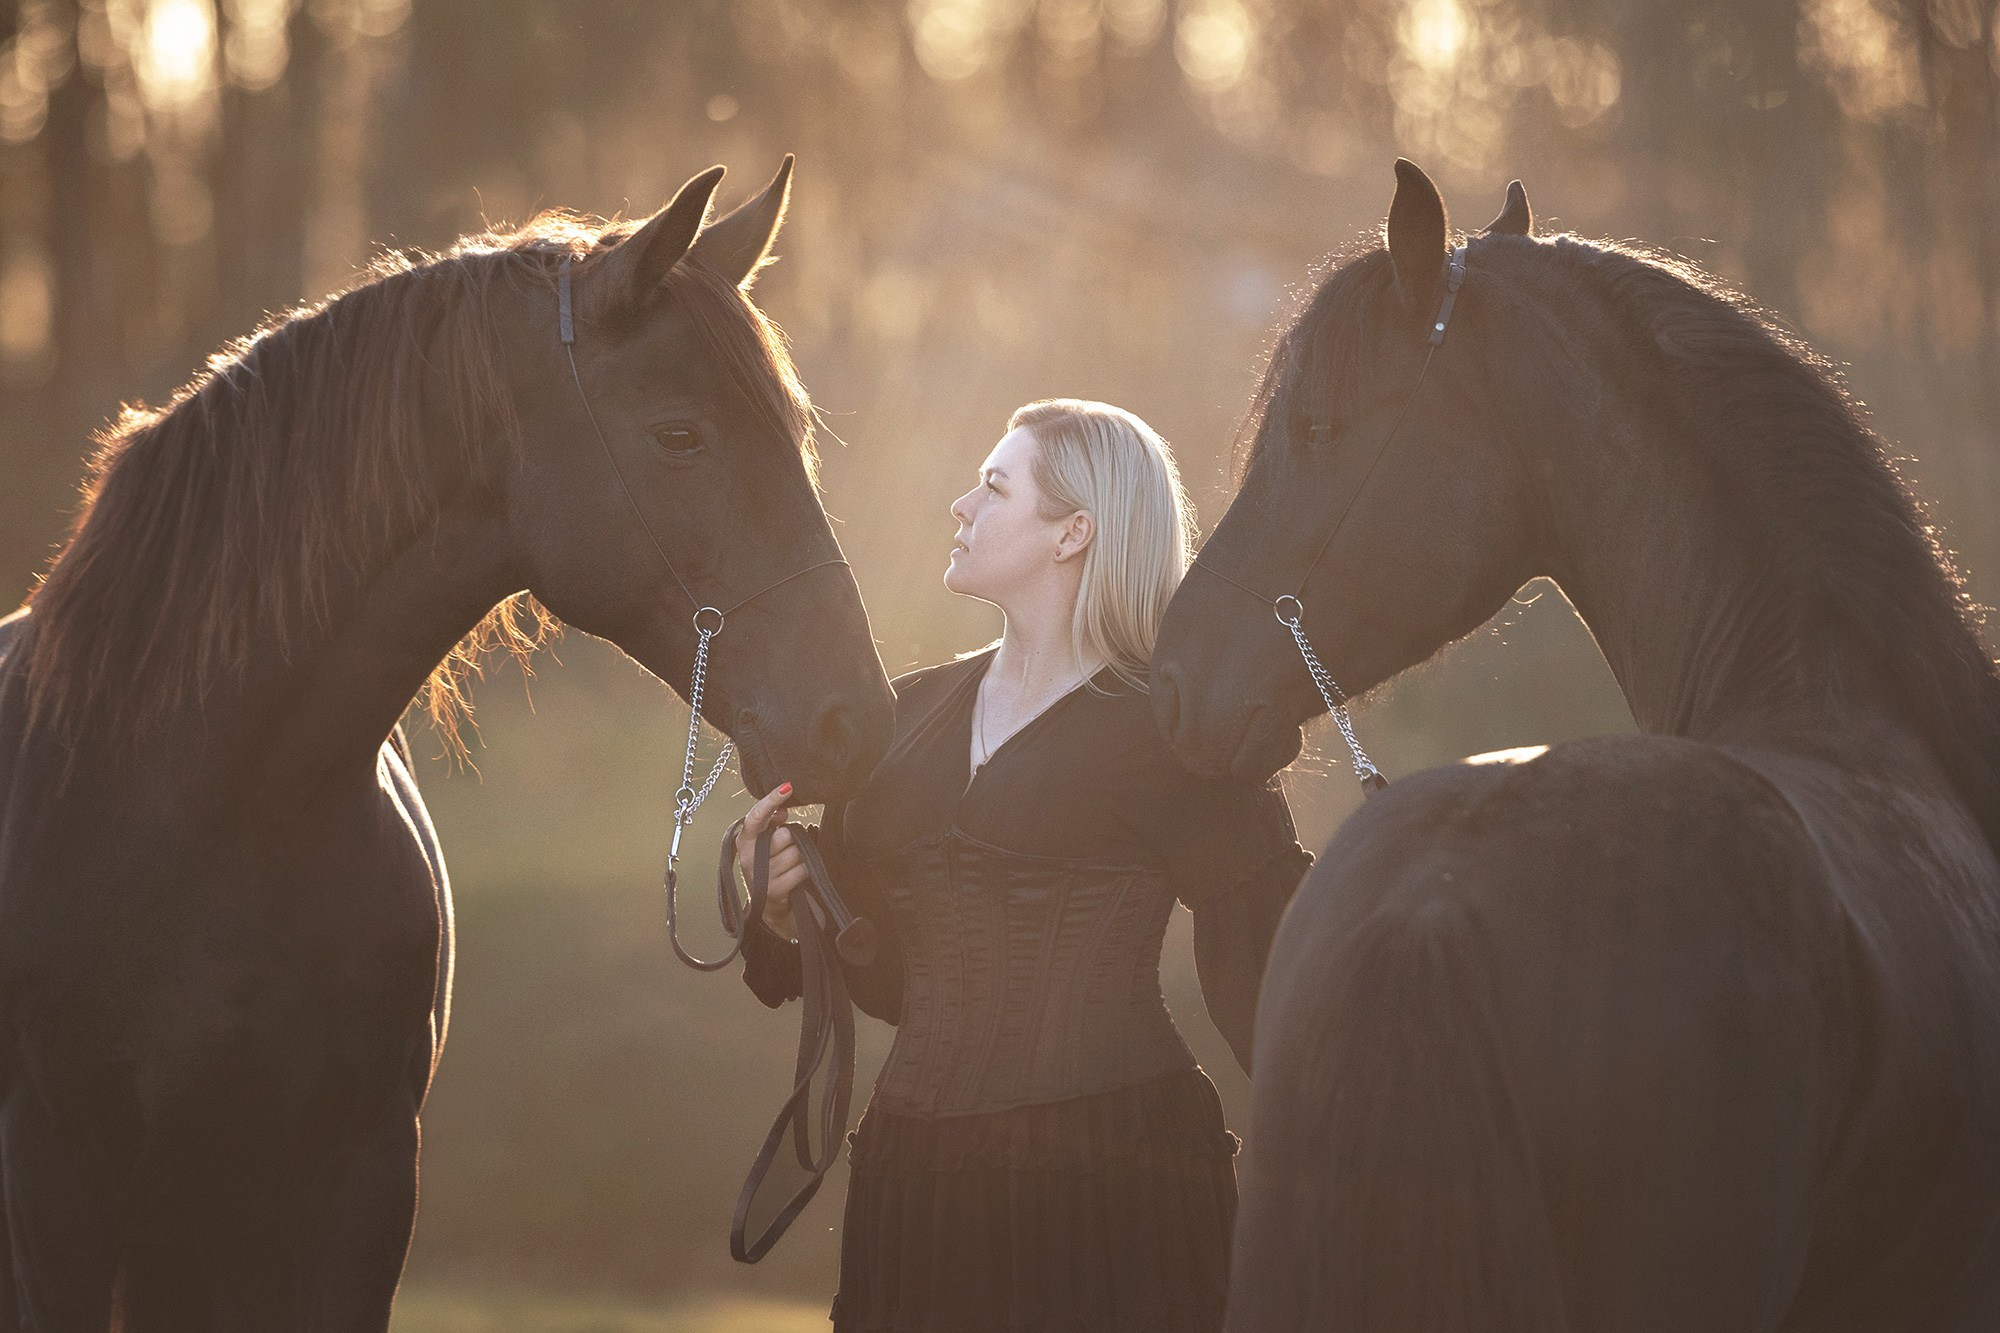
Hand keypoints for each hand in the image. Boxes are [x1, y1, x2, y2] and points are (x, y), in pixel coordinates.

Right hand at [737, 781, 807, 940]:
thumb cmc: (771, 869)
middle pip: (784, 835)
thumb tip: (782, 812)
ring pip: (796, 853)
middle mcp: (748, 858)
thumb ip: (772, 826)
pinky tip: (795, 879)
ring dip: (800, 859)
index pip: (756, 817)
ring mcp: (760, 876)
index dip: (771, 801)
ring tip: (790, 868)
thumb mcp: (767, 846)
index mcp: (745, 842)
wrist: (771, 908)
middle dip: (792, 841)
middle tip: (787, 852)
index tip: (787, 787)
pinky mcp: (774, 891)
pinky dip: (804, 872)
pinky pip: (801, 870)